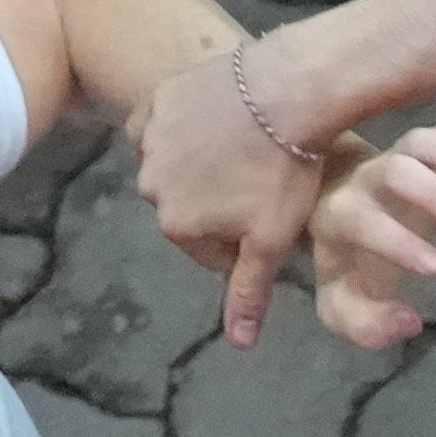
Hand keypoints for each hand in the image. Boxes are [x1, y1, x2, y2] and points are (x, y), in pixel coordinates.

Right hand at [124, 38, 365, 349]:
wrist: (286, 93)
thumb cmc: (284, 174)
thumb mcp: (271, 242)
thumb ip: (248, 292)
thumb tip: (238, 343)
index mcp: (176, 225)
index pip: (209, 249)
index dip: (243, 240)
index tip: (270, 220)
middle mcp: (150, 186)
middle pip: (188, 206)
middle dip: (217, 202)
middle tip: (261, 182)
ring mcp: (149, 140)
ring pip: (175, 165)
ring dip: (202, 165)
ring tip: (245, 152)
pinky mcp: (157, 100)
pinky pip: (164, 123)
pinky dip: (185, 128)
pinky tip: (217, 124)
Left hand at [309, 83, 435, 352]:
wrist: (338, 214)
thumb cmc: (346, 264)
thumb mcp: (343, 305)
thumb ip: (365, 325)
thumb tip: (410, 322)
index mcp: (340, 216)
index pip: (364, 221)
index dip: (397, 241)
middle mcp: (367, 179)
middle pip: (396, 172)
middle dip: (432, 194)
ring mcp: (399, 160)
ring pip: (421, 143)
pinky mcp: (428, 154)